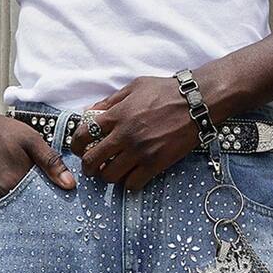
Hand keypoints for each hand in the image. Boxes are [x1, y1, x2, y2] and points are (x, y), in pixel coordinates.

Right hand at [0, 107, 76, 203]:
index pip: (42, 203)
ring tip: (29, 189)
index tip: (59, 198)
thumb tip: (70, 184)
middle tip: (46, 194)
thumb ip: (51, 162)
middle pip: (29, 208)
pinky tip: (16, 189)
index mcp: (17, 181)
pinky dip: (13, 200)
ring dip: (25, 203)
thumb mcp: (31, 140)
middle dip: (39, 204)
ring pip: (16, 208)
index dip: (52, 201)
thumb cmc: (0, 131)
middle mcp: (3, 194)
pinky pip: (4, 205)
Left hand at [69, 76, 199, 190]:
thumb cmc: (165, 91)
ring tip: (112, 172)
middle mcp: (125, 135)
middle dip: (88, 167)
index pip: (83, 135)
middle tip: (92, 167)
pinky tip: (131, 177)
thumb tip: (88, 113)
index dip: (76, 145)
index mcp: (117, 115)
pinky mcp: (155, 164)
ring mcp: (140, 152)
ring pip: (110, 176)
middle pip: (92, 161)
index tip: (79, 149)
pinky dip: (128, 184)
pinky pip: (132, 184)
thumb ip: (109, 101)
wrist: (195, 103)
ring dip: (107, 176)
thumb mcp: (134, 88)